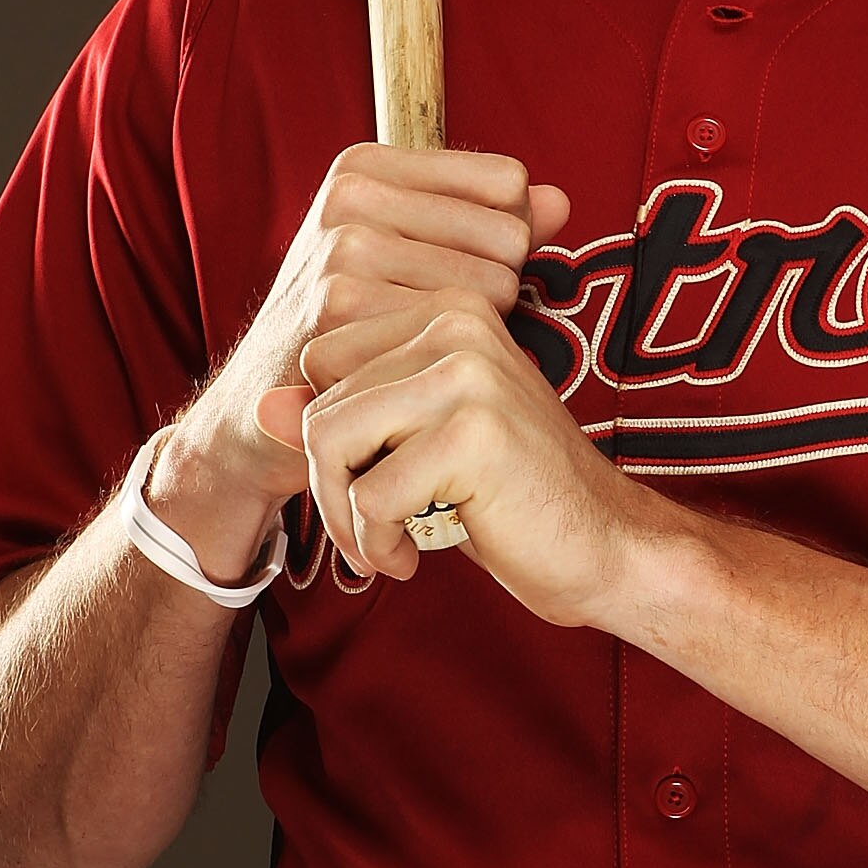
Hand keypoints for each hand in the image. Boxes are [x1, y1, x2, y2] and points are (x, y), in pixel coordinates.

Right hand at [173, 145, 569, 524]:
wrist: (262, 410)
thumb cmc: (351, 328)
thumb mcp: (409, 256)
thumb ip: (488, 223)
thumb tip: (560, 200)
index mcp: (366, 166)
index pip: (507, 185)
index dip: (501, 240)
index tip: (450, 276)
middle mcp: (350, 194)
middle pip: (510, 234)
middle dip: (493, 290)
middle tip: (428, 325)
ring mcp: (342, 247)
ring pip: (496, 285)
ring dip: (474, 333)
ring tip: (415, 349)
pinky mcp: (342, 307)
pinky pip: (462, 329)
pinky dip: (452, 364)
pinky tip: (409, 376)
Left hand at [258, 298, 669, 622]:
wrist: (605, 546)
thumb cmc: (510, 496)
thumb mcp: (415, 447)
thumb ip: (346, 418)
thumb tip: (262, 408)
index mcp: (449, 308)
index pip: (323, 357)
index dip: (330, 434)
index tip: (375, 481)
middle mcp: (459, 322)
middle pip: (320, 401)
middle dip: (331, 482)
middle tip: (377, 527)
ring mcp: (469, 374)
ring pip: (331, 441)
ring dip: (346, 516)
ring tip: (388, 544)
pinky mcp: (474, 433)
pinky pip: (369, 494)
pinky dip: (378, 544)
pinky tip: (415, 559)